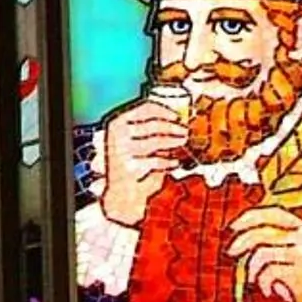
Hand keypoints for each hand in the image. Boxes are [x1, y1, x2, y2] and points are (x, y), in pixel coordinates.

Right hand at [97, 99, 188, 224]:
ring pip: (156, 141)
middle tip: (184, 130)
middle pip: (153, 124)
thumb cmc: (130, 163)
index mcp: (116, 123)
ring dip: (173, 140)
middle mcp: (118, 135)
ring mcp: (123, 151)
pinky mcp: (131, 168)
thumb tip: (176, 119)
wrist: (119, 193)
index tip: (177, 116)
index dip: (164, 111)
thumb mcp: (131, 141)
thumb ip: (147, 129)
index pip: (144, 108)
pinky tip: (175, 163)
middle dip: (173, 126)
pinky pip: (157, 161)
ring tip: (183, 141)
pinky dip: (169, 162)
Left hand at [226, 205, 301, 301]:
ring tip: (255, 278)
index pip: (273, 213)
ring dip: (252, 269)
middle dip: (240, 242)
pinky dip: (262, 282)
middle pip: (262, 233)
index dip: (250, 217)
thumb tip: (240, 235)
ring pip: (261, 253)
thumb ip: (273, 240)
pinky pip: (268, 272)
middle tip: (231, 252)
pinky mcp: (301, 272)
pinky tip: (268, 289)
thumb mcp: (291, 252)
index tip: (234, 226)